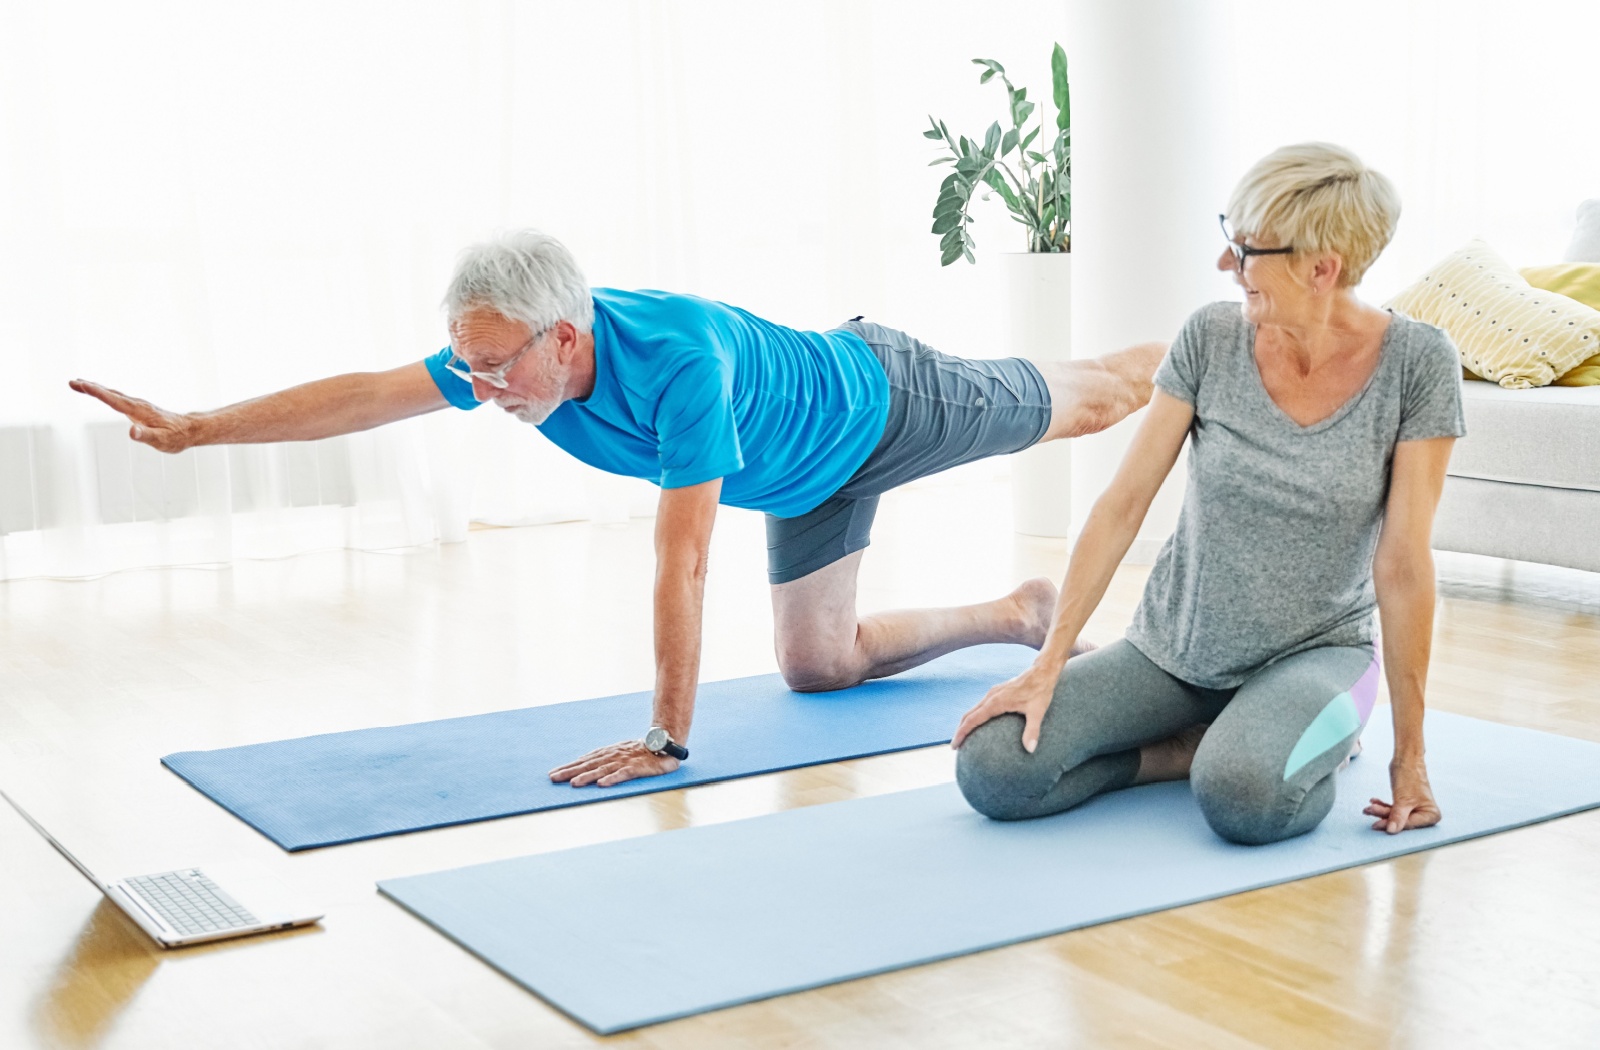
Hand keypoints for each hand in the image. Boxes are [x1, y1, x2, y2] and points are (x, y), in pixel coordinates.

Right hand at [68, 379, 196, 452]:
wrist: (190, 430)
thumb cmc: (175, 438)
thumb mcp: (161, 441)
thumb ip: (145, 436)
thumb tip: (131, 432)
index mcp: (138, 411)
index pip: (113, 400)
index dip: (96, 392)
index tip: (80, 384)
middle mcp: (137, 405)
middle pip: (110, 394)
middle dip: (91, 387)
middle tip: (72, 382)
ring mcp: (138, 406)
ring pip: (114, 394)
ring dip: (96, 389)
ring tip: (80, 384)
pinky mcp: (139, 409)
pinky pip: (118, 399)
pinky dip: (106, 394)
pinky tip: (101, 394)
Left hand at [549, 740, 680, 787]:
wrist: (664, 743)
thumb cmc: (640, 751)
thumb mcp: (619, 752)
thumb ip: (604, 759)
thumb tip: (584, 766)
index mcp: (608, 752)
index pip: (584, 760)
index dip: (568, 767)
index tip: (553, 774)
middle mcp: (613, 755)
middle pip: (588, 765)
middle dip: (570, 771)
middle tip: (554, 778)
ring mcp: (625, 761)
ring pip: (602, 769)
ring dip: (587, 777)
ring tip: (574, 783)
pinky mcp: (637, 767)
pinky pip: (623, 774)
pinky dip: (612, 778)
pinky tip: (602, 784)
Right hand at [951, 665, 1058, 752]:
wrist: (1042, 672)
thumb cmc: (1040, 691)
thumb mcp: (1038, 712)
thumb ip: (1032, 731)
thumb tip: (1030, 749)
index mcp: (996, 702)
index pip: (972, 720)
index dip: (962, 733)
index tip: (955, 746)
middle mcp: (990, 697)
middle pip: (968, 715)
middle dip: (960, 730)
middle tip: (956, 746)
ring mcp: (993, 693)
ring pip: (973, 709)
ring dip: (966, 723)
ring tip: (964, 737)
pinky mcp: (997, 692)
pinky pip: (980, 706)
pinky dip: (974, 716)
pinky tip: (979, 724)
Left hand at [1363, 759, 1441, 833]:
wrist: (1406, 759)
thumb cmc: (1410, 777)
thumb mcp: (1403, 800)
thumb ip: (1397, 816)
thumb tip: (1391, 831)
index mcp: (1431, 815)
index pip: (1408, 825)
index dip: (1391, 824)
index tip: (1376, 824)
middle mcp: (1426, 815)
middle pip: (1401, 821)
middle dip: (1384, 816)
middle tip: (1369, 811)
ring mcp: (1417, 810)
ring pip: (1395, 815)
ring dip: (1381, 811)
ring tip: (1368, 807)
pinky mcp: (1407, 805)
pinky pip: (1394, 809)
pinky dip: (1383, 806)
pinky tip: (1373, 802)